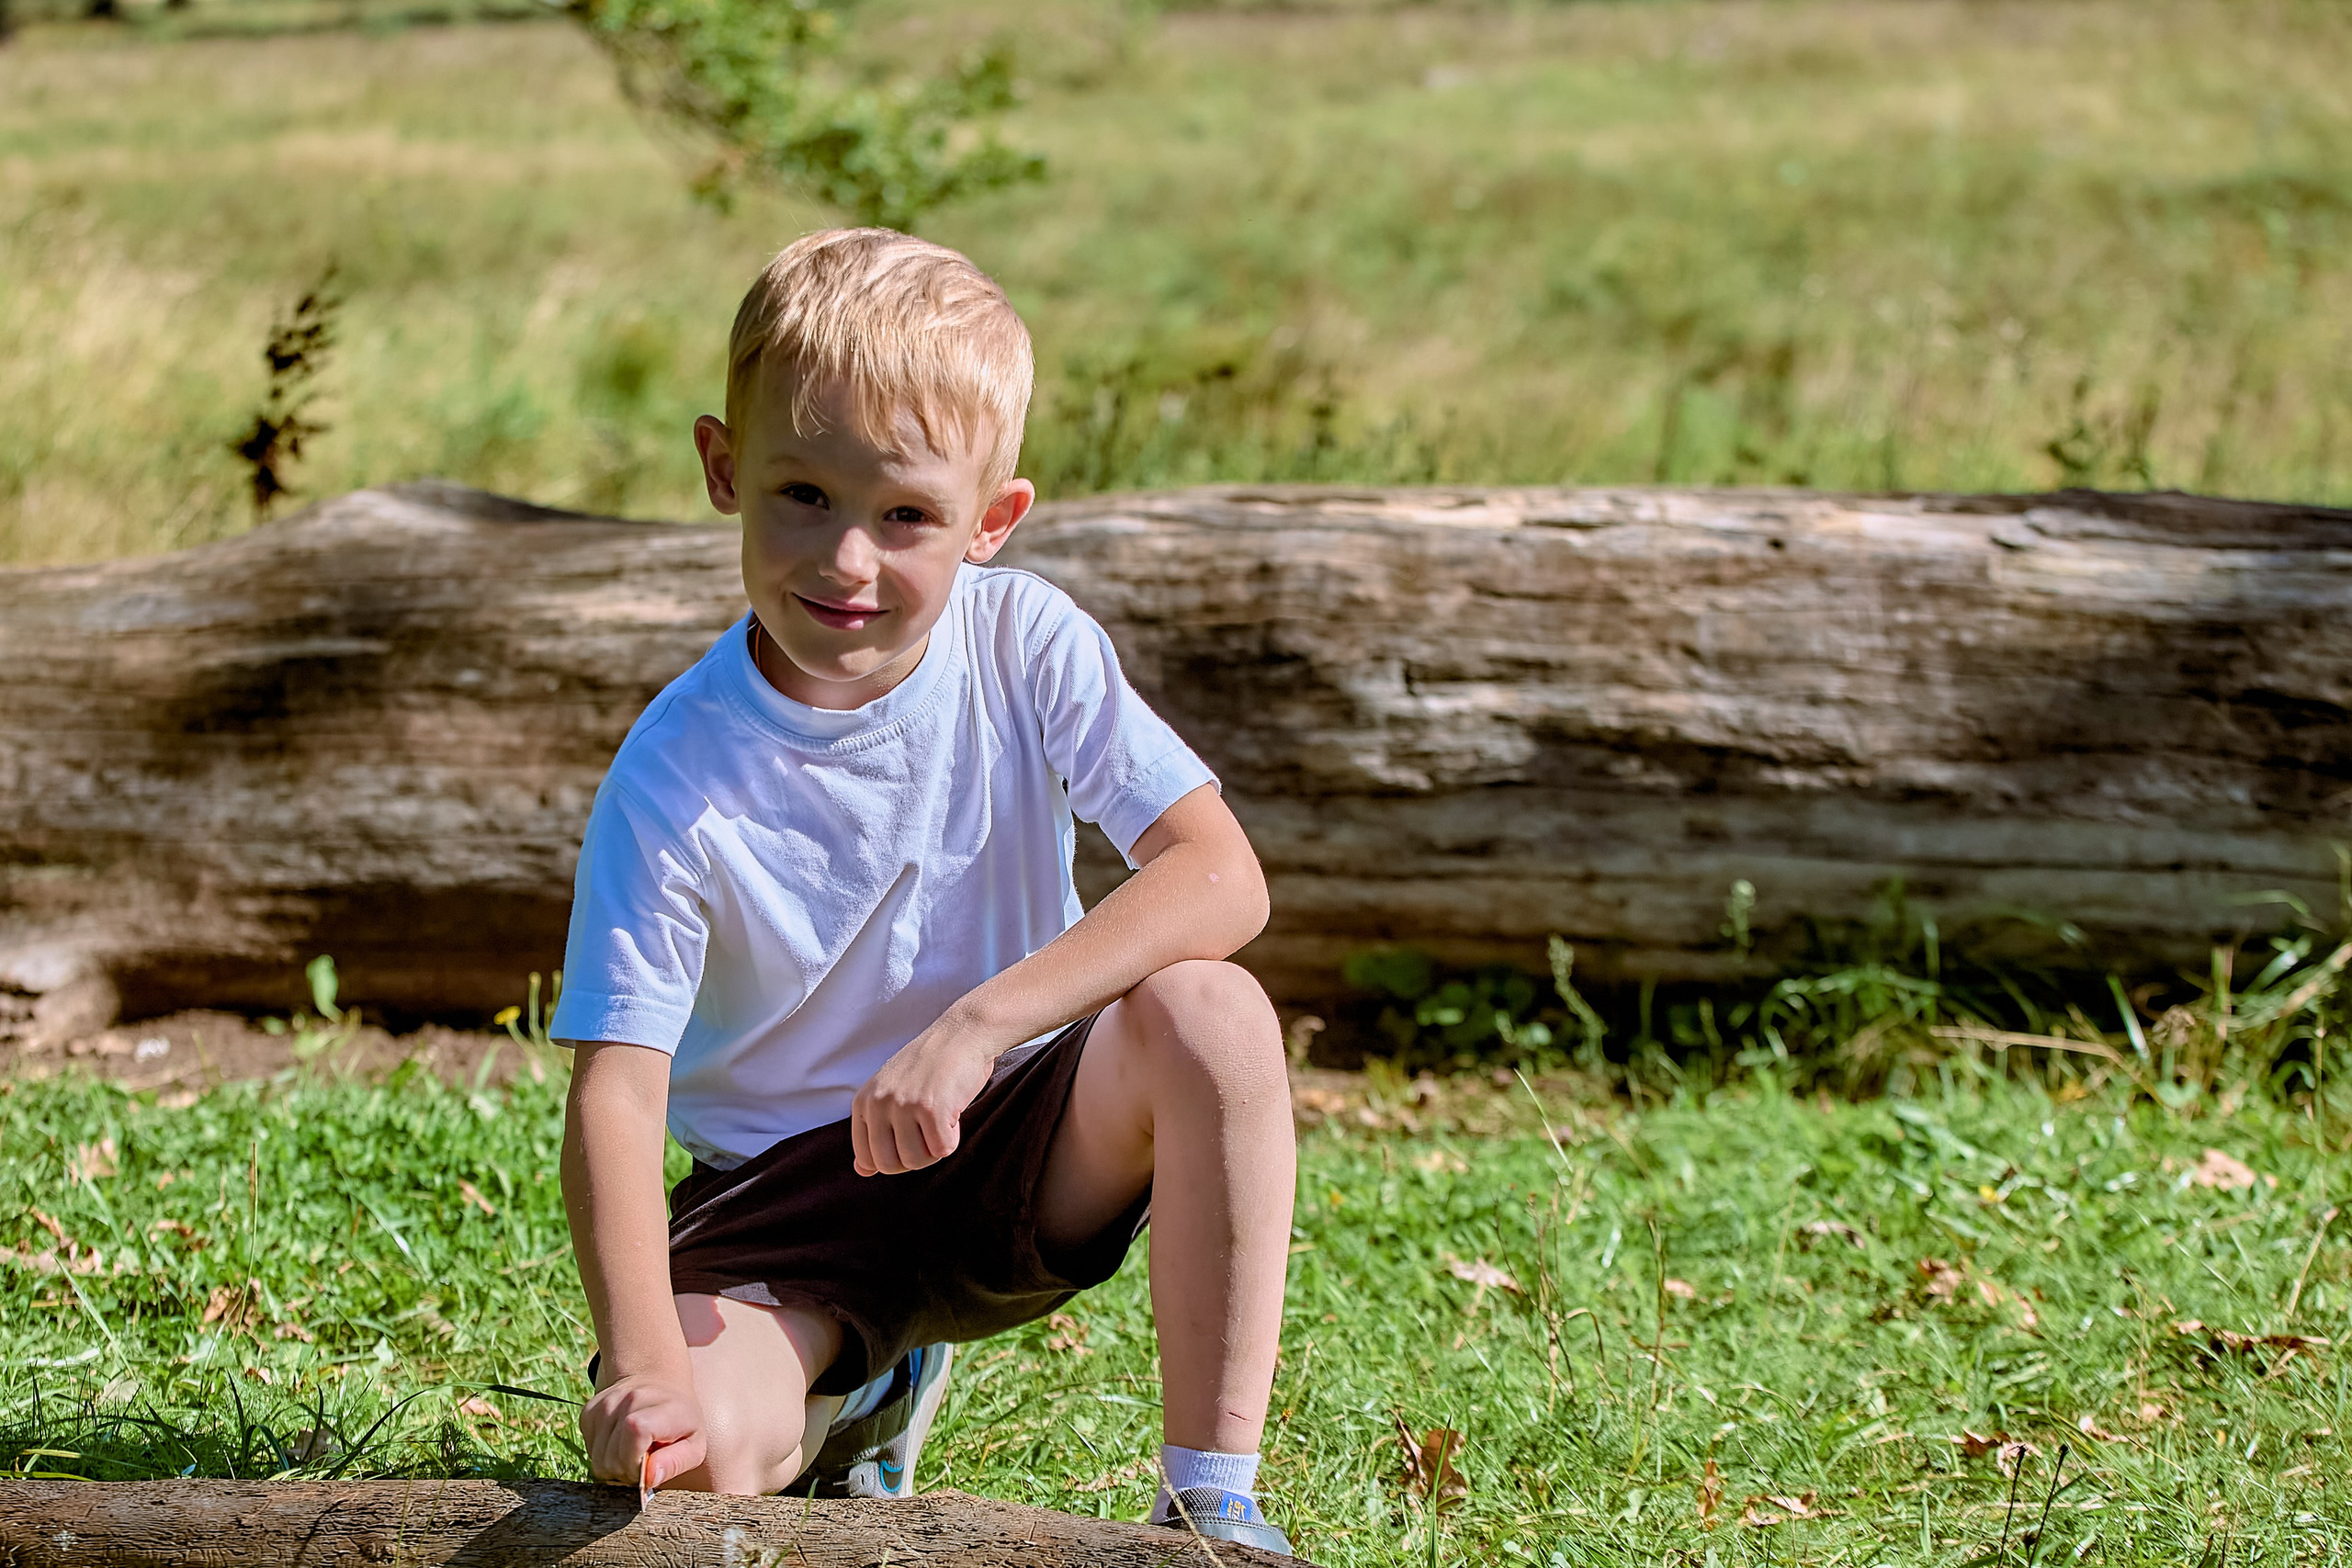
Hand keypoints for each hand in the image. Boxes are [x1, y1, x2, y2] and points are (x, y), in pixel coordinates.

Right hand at [581, 1371, 705, 1490]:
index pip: (635, 1434)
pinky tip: (619, 1443)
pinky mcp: (589, 1411)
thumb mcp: (694, 1444)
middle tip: (643, 1461)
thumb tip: (649, 1478)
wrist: (659, 1386)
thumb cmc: (680, 1422)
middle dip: (626, 1472)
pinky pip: (589, 1449)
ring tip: (633, 1453)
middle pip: (611, 1458)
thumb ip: (675, 1463)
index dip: (637, 1463)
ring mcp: (605, 1403)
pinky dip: (603, 1454)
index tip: (648, 1467)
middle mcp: (629, 1399)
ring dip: (614, 1465)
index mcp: (661, 1407)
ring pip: (597, 1459)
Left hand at [851, 1013, 998, 1175]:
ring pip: (916, 1161)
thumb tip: (862, 1171)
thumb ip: (875, 1129)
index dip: (894, 1158)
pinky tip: (954, 1113)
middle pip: (890, 1165)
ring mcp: (904, 1105)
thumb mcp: (890, 1093)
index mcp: (863, 1102)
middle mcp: (878, 1104)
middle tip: (929, 1133)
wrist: (963, 1033)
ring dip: (935, 1148)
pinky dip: (953, 1138)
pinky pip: (943, 1149)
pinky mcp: (932, 1108)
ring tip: (941, 1120)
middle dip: (915, 1158)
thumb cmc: (930, 1066)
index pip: (866, 1159)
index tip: (911, 1138)